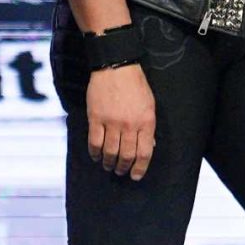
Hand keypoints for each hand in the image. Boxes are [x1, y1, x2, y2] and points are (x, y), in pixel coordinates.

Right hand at [85, 64, 155, 180]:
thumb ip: (149, 127)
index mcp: (146, 122)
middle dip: (123, 168)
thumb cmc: (135, 85)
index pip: (144, 153)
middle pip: (127, 155)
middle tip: (120, 171)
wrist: (116, 67)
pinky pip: (94, 142)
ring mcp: (111, 122)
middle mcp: (129, 125)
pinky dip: (95, 152)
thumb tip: (149, 146)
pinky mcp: (95, 118)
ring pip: (110, 152)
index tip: (135, 176)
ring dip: (109, 163)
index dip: (140, 168)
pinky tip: (96, 156)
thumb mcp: (150, 105)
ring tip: (108, 165)